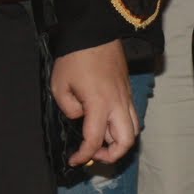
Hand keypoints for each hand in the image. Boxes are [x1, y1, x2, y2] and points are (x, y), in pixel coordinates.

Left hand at [50, 40, 137, 167]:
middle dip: (112, 154)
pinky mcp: (127, 91)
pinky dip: (121, 127)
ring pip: (134, 130)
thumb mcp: (59, 85)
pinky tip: (105, 123)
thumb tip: (79, 116)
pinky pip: (131, 116)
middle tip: (94, 154)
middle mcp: (118, 104)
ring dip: (120, 141)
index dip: (84, 155)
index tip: (74, 160)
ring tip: (102, 141)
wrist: (95, 32)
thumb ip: (68, 108)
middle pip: (127, 141)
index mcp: (100, 104)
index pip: (95, 140)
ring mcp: (126, 97)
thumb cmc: (75, 57)